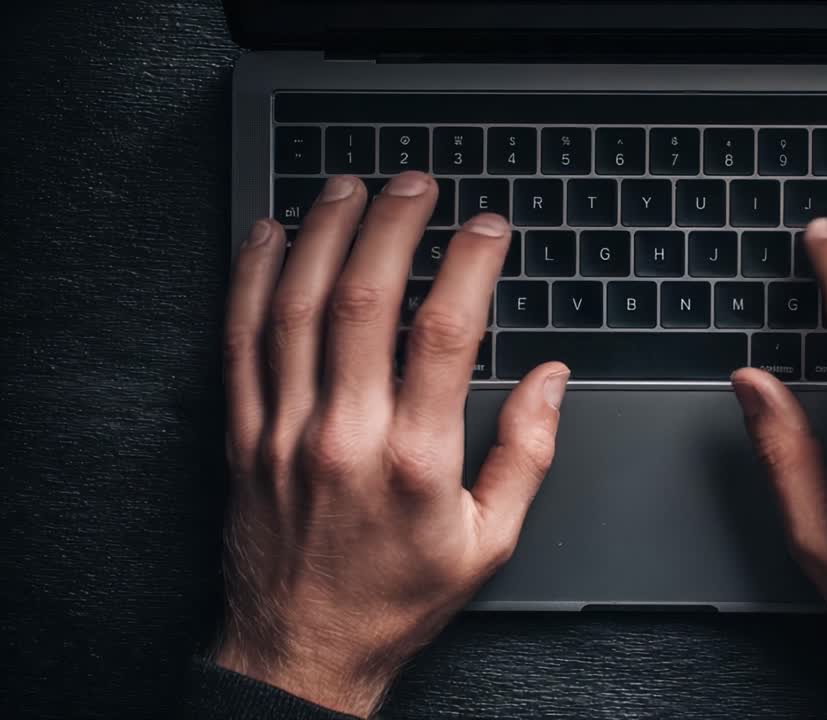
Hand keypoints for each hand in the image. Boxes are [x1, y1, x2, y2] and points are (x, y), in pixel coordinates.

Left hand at [217, 173, 569, 716]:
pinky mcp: (242, 437)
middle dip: (394, 225)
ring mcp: (285, 432)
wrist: (302, 652)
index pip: (445, 333)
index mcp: (416, 460)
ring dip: (323, 235)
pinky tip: (268, 238)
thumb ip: (526, 454)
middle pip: (365, 301)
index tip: (487, 227)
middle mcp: (345, 435)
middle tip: (416, 182)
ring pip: (295, 308)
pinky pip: (238, 343)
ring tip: (348, 187)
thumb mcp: (490, 541)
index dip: (470, 264)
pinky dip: (249, 281)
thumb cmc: (397, 598)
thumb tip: (551, 379)